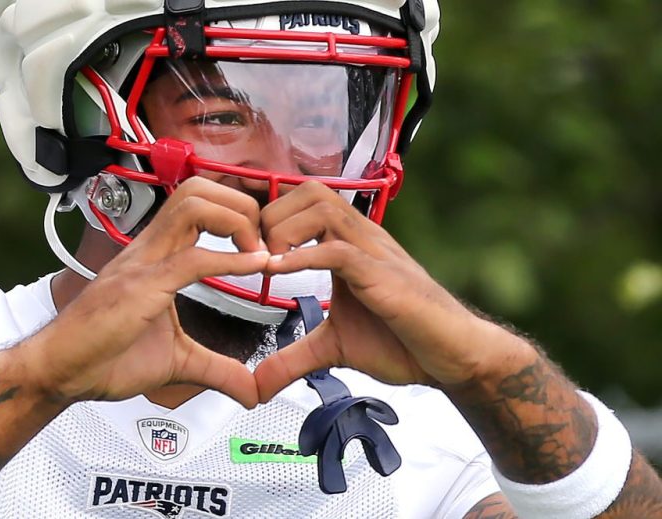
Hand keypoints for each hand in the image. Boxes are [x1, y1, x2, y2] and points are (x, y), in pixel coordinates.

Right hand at [19, 177, 268, 407]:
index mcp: (157, 255)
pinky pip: (191, 258)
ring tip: (258, 253)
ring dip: (236, 221)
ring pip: (192, 205)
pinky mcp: (140, 287)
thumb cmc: (105, 358)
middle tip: (264, 243)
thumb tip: (251, 390)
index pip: (198, 203)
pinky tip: (255, 267)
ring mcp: (143, 263)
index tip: (264, 244)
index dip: (237, 211)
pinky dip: (230, 259)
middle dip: (241, 204)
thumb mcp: (179, 363)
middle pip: (197, 188)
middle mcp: (150, 249)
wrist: (57, 373)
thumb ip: (219, 370)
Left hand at [255, 181, 518, 400]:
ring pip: (323, 207)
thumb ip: (291, 359)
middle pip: (309, 191)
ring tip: (264, 263)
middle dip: (270, 216)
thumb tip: (256, 385)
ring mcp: (374, 253)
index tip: (244, 248)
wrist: (450, 357)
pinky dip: (302, 257)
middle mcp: (361, 238)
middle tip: (251, 255)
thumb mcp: (332, 348)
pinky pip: (338, 250)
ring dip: (283, 229)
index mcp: (348, 245)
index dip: (269, 217)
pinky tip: (278, 274)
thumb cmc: (401, 342)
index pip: (303, 202)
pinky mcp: (383, 276)